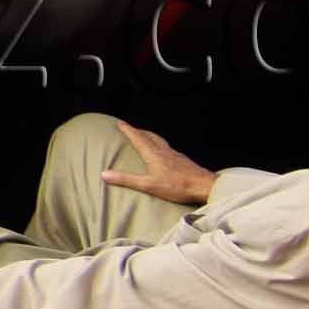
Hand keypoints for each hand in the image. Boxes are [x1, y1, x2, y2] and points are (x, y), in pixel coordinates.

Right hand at [99, 120, 216, 207]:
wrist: (204, 186)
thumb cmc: (177, 186)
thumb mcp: (148, 185)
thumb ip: (126, 179)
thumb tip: (104, 174)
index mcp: (154, 155)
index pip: (138, 138)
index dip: (128, 130)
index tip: (119, 122)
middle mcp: (164, 151)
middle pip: (149, 136)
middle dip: (138, 131)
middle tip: (130, 128)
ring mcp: (175, 155)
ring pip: (160, 141)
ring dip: (150, 136)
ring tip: (145, 136)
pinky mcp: (183, 161)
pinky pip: (168, 148)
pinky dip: (160, 145)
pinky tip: (163, 152)